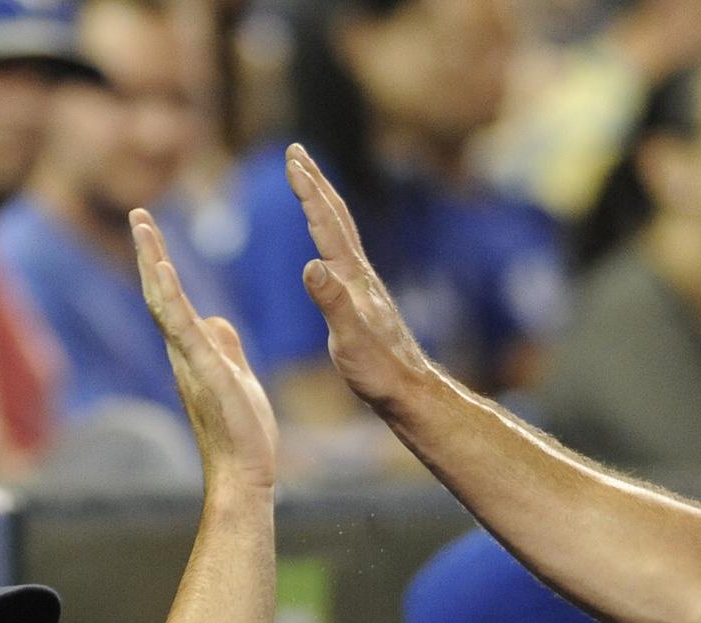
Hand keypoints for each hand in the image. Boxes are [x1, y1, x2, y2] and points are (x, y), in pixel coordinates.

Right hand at [131, 209, 277, 487]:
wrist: (244, 472)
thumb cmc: (243, 432)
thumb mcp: (238, 376)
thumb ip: (225, 347)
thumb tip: (216, 320)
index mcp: (195, 350)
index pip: (173, 299)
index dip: (161, 264)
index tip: (151, 230)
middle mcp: (184, 352)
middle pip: (160, 293)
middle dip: (148, 252)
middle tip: (138, 214)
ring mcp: (190, 360)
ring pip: (165, 303)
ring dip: (153, 263)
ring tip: (144, 227)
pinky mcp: (206, 370)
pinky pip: (184, 328)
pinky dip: (171, 297)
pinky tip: (162, 270)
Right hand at [283, 143, 438, 412]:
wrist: (408, 390)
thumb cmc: (379, 370)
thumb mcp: (349, 340)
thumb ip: (332, 302)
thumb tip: (311, 265)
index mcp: (352, 277)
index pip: (326, 223)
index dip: (308, 190)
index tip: (292, 157)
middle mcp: (359, 274)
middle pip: (335, 217)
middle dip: (314, 183)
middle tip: (296, 153)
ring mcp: (362, 286)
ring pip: (340, 233)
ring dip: (321, 205)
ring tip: (309, 187)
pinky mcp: (362, 301)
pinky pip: (340, 256)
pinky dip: (328, 237)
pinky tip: (325, 248)